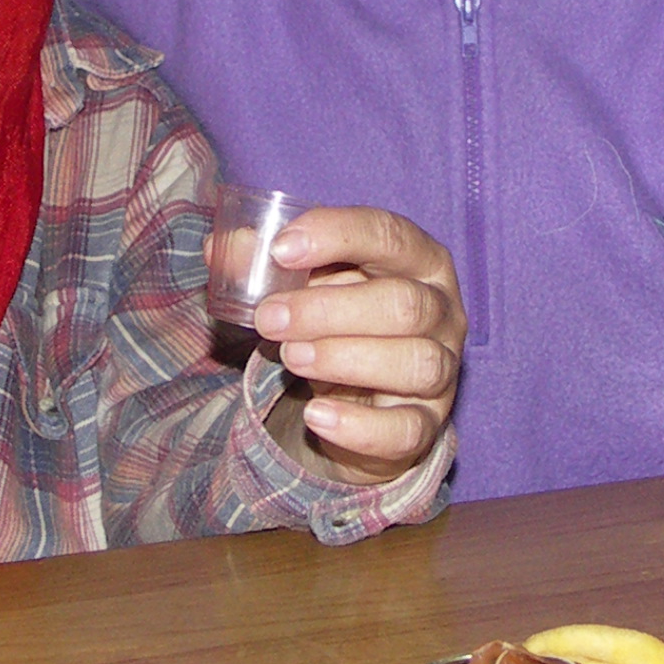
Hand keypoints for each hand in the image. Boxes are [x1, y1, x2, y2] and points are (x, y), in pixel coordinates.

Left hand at [249, 205, 464, 482]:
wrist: (361, 399)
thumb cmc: (340, 323)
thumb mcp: (306, 286)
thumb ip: (265, 264)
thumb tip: (219, 249)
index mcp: (420, 261)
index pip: (391, 235)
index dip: (338, 235)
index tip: (281, 248)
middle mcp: (444, 312)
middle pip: (403, 303)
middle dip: (328, 309)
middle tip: (268, 318)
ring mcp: (442, 371)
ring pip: (414, 362)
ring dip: (343, 358)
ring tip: (289, 357)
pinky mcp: (427, 424)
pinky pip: (406, 428)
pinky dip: (360, 425)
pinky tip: (317, 415)